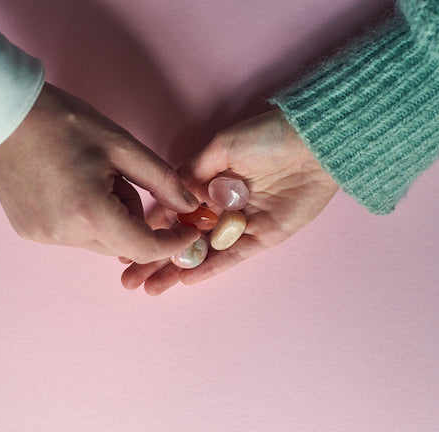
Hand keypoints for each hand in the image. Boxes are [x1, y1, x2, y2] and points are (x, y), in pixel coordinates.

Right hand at [0, 83, 200, 262]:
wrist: (2, 114)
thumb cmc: (64, 123)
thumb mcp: (122, 146)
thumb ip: (163, 181)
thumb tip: (190, 207)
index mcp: (90, 214)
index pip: (144, 247)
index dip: (171, 243)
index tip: (188, 231)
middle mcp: (63, 235)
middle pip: (121, 245)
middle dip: (134, 220)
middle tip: (121, 181)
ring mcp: (42, 237)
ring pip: (98, 241)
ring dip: (108, 220)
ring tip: (90, 178)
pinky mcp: (29, 233)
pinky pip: (72, 236)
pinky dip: (84, 220)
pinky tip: (70, 187)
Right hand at [121, 109, 338, 293]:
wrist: (313, 144)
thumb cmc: (267, 136)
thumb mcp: (222, 147)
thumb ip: (193, 172)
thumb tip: (170, 199)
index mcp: (208, 183)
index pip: (172, 213)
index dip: (149, 230)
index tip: (125, 246)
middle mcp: (221, 205)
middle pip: (183, 239)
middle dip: (156, 259)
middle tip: (130, 280)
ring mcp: (242, 222)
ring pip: (204, 252)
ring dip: (177, 270)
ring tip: (151, 288)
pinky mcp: (265, 236)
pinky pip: (233, 256)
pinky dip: (211, 268)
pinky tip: (186, 281)